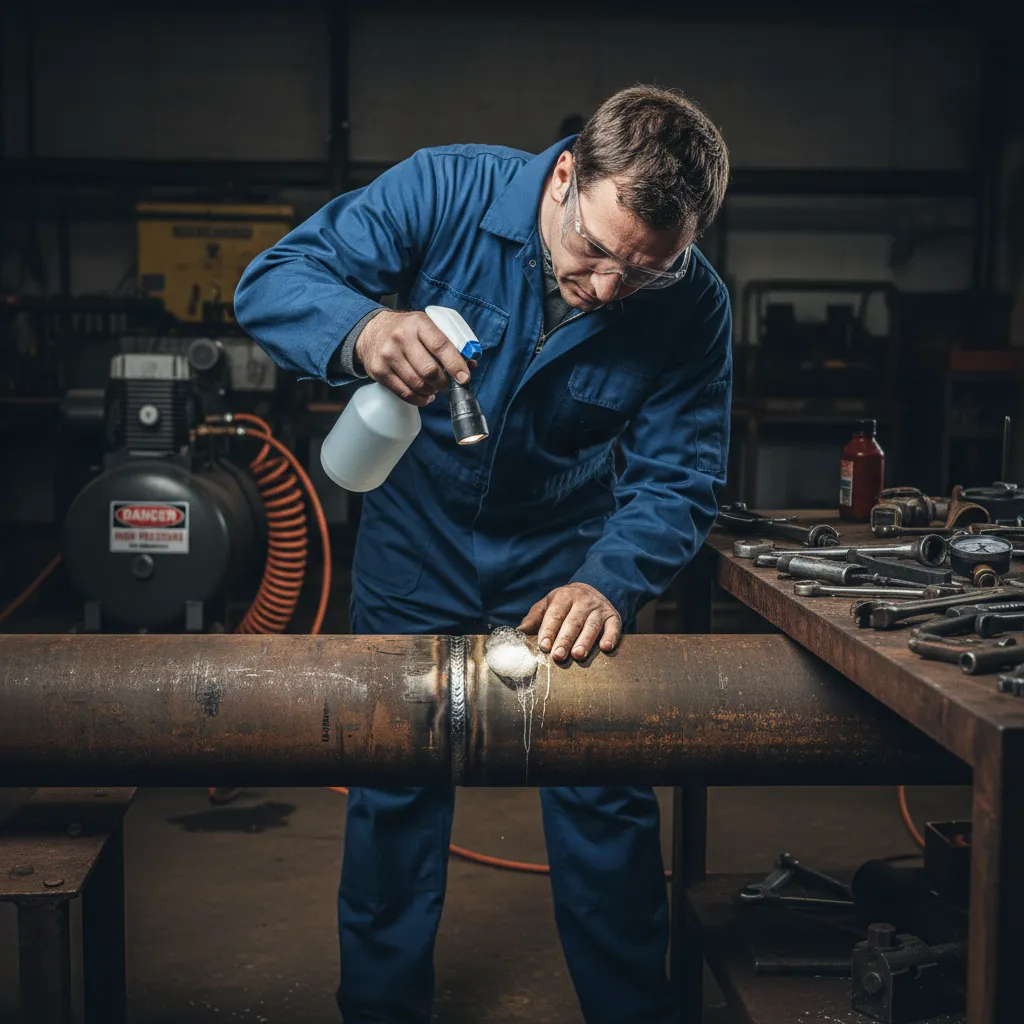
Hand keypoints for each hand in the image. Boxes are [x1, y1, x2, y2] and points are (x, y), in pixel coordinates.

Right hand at [355, 309, 476, 406]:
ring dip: (431, 392)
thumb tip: (469, 365)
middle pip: (429, 370)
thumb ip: (447, 343)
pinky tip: (424, 395)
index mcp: (418, 323)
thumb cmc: (405, 330)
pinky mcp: (379, 371)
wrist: (371, 331)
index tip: (464, 377)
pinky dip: (419, 399)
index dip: (455, 364)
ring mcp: (388, 355)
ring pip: (417, 384)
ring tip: (434, 389)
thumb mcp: (425, 326)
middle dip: (443, 383)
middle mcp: (401, 338)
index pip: (441, 346)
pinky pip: (404, 393)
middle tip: (447, 385)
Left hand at [518, 583, 621, 662]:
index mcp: (564, 596)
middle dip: (565, 639)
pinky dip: (611, 637)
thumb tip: (519, 632)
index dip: (549, 630)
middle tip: (558, 656)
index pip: (555, 614)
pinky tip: (605, 647)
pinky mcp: (614, 616)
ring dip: (585, 641)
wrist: (592, 589)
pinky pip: (614, 627)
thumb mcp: (548, 605)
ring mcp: (600, 608)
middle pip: (573, 621)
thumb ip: (535, 618)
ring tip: (578, 655)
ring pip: (592, 625)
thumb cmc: (565, 604)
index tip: (543, 646)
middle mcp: (583, 601)